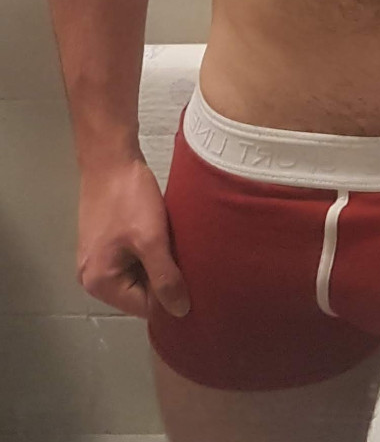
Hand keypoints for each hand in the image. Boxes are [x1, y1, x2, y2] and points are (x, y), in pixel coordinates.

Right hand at [77, 158, 190, 320]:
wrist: (111, 156)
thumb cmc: (129, 198)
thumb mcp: (151, 240)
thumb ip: (166, 278)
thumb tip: (181, 312)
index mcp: (99, 283)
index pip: (144, 307)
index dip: (171, 297)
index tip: (196, 282)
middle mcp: (93, 276)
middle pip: (140, 291)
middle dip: (165, 278)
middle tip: (191, 261)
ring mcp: (99, 257)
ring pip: (140, 272)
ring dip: (159, 262)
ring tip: (181, 247)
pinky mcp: (107, 239)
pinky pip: (134, 256)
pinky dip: (151, 249)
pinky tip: (167, 235)